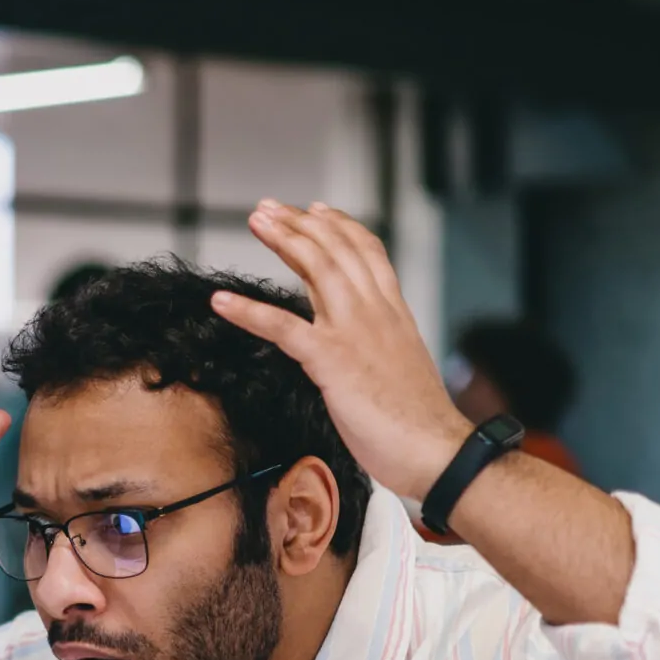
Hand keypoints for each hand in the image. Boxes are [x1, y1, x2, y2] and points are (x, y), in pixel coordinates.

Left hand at [211, 202, 473, 500]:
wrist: (437, 451)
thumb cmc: (418, 423)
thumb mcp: (401, 369)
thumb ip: (377, 348)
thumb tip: (360, 349)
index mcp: (394, 313)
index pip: (367, 253)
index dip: (340, 226)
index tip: (315, 209)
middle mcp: (376, 312)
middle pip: (336, 251)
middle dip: (300, 223)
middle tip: (267, 207)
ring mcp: (354, 332)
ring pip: (316, 269)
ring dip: (282, 240)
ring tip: (255, 221)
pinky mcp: (332, 360)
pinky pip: (283, 328)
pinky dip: (248, 311)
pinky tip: (222, 301)